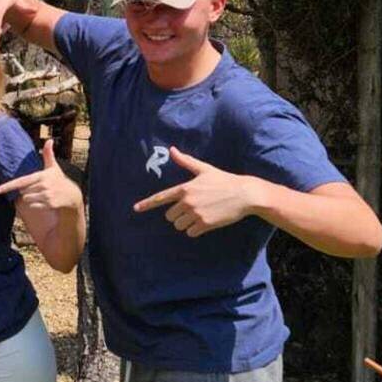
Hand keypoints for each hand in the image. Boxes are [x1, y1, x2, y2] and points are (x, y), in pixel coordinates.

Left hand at [0, 140, 81, 216]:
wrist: (72, 195)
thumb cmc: (59, 180)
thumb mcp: (53, 167)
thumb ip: (48, 154)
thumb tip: (50, 140)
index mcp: (41, 176)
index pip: (21, 182)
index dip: (7, 186)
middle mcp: (43, 185)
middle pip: (23, 191)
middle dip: (27, 190)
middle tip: (38, 187)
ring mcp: (46, 196)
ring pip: (27, 199)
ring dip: (31, 198)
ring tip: (41, 194)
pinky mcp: (49, 204)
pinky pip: (33, 206)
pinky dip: (36, 205)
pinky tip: (44, 201)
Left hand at [133, 147, 257, 237]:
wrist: (245, 194)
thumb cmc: (224, 180)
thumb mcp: (204, 169)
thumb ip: (186, 161)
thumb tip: (172, 149)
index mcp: (185, 188)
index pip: (160, 198)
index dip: (147, 204)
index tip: (136, 209)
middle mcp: (187, 201)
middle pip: (170, 216)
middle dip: (178, 215)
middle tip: (193, 208)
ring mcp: (196, 213)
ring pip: (179, 226)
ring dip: (187, 223)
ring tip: (201, 214)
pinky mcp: (205, 224)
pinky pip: (191, 233)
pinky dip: (196, 230)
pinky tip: (206, 222)